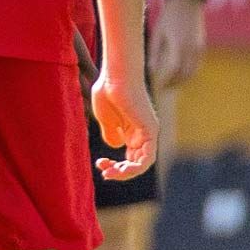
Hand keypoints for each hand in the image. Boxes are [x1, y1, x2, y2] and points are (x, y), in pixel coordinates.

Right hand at [91, 61, 158, 180]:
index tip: (99, 164)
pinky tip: (121, 168)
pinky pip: (147, 156)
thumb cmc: (108, 91)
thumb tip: (115, 146)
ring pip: (143, 163)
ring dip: (127, 173)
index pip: (130, 157)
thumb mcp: (106, 118)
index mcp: (133, 131)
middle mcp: (143, 133)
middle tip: (104, 174)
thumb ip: (111, 133)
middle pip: (136, 162)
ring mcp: (148, 132)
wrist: (115, 76)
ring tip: (110, 174)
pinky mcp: (150, 130)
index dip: (116, 166)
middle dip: (120, 172)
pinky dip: (136, 167)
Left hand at [148, 0, 205, 89]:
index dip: (167, 80)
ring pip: (193, 71)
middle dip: (175, 83)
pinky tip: (179, 74)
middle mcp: (191, 48)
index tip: (159, 86)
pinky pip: (196, 64)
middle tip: (164, 88)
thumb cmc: (168, 16)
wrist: (187, 2)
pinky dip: (189, 72)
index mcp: (179, 44)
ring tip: (171, 84)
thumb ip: (154, 52)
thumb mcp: (158, 32)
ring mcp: (199, 47)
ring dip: (183, 80)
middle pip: (185, 73)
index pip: (174, 69)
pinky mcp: (201, 46)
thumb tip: (151, 70)